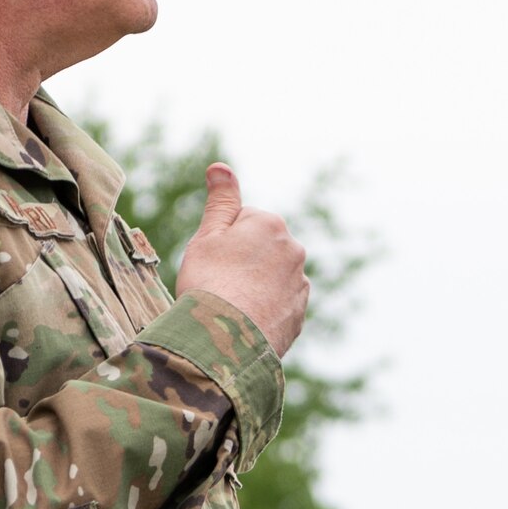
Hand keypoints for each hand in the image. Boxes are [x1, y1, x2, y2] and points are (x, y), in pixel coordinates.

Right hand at [175, 164, 308, 356]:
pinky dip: (263, 310)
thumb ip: (221, 201)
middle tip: (219, 283)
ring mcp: (299, 284)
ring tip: (231, 306)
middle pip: (261, 249)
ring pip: (270, 277)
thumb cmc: (210, 283)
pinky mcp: (299, 315)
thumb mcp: (208, 236)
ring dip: (254, 286)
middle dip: (242, 261)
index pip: (243, 222)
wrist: (225, 341)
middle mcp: (294, 250)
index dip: (222, 241)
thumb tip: (221, 167)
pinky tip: (244, 322)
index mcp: (271, 224)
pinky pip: (277, 305)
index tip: (212, 261)